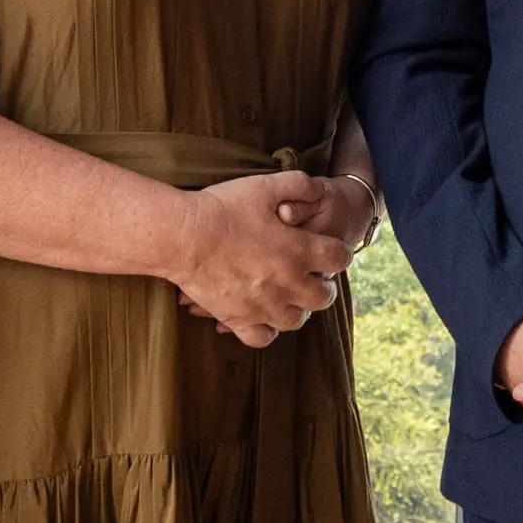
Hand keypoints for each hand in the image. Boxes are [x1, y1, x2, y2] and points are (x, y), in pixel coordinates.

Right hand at [163, 172, 350, 345]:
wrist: (183, 236)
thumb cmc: (223, 208)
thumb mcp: (265, 185)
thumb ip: (299, 184)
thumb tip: (319, 189)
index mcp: (298, 250)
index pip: (339, 258)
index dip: (337, 252)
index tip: (328, 249)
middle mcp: (287, 283)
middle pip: (324, 297)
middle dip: (323, 285)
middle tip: (312, 276)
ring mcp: (263, 305)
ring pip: (296, 320)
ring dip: (298, 308)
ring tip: (289, 295)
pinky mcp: (238, 319)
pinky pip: (263, 338)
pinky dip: (267, 329)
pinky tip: (262, 315)